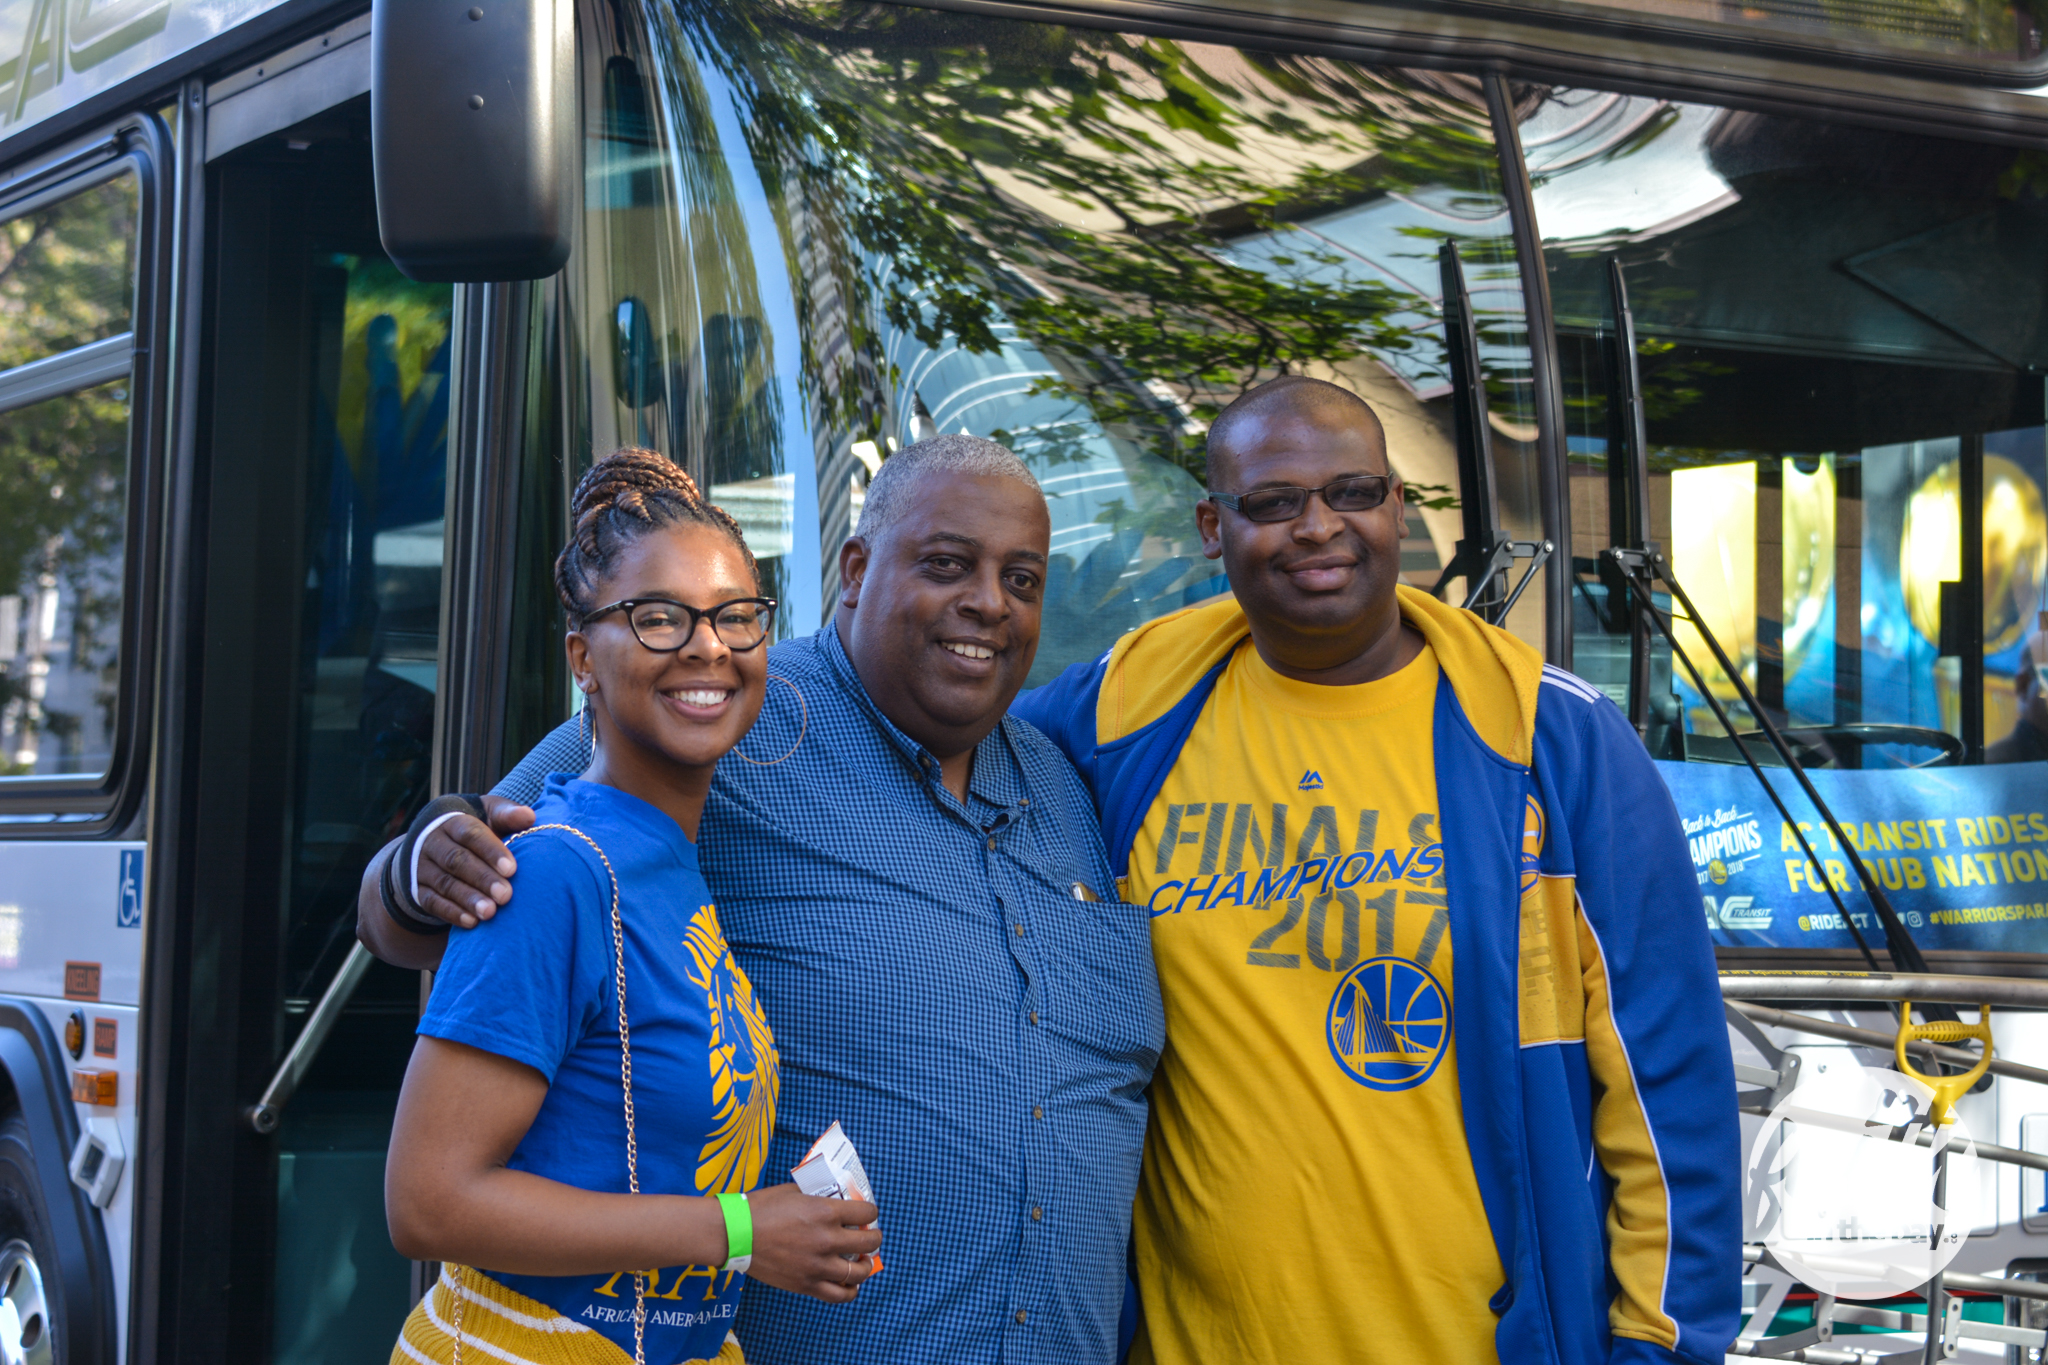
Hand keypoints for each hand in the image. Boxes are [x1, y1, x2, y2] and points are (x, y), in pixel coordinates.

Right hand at [413, 796, 534, 927]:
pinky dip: (452, 913)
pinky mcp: (417, 890)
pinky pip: (432, 902)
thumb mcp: (488, 815)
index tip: (512, 869)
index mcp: (452, 821)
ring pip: (444, 883)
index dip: (491, 851)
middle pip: (456, 860)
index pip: (470, 834)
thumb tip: (529, 816)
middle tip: (505, 896)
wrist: (431, 841)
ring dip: (468, 899)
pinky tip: (471, 922)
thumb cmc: (474, 830)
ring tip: (490, 912)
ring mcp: (422, 867)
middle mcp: (432, 842)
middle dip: (482, 879)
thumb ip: (507, 815)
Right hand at [741, 1184, 881, 1303]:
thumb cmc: (761, 1208)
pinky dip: (850, 1290)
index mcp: (825, 1212)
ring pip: (859, 1272)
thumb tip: (833, 1199)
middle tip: (870, 1236)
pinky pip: (839, 1295)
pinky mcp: (806, 1285)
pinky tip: (849, 1283)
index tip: (867, 1214)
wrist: (736, 1234)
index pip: (867, 1212)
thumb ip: (817, 1198)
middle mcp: (827, 1239)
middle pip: (869, 1242)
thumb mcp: (794, 1191)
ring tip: (862, 1261)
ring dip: (866, 1265)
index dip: (871, 1212)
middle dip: (874, 1238)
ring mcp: (818, 1265)